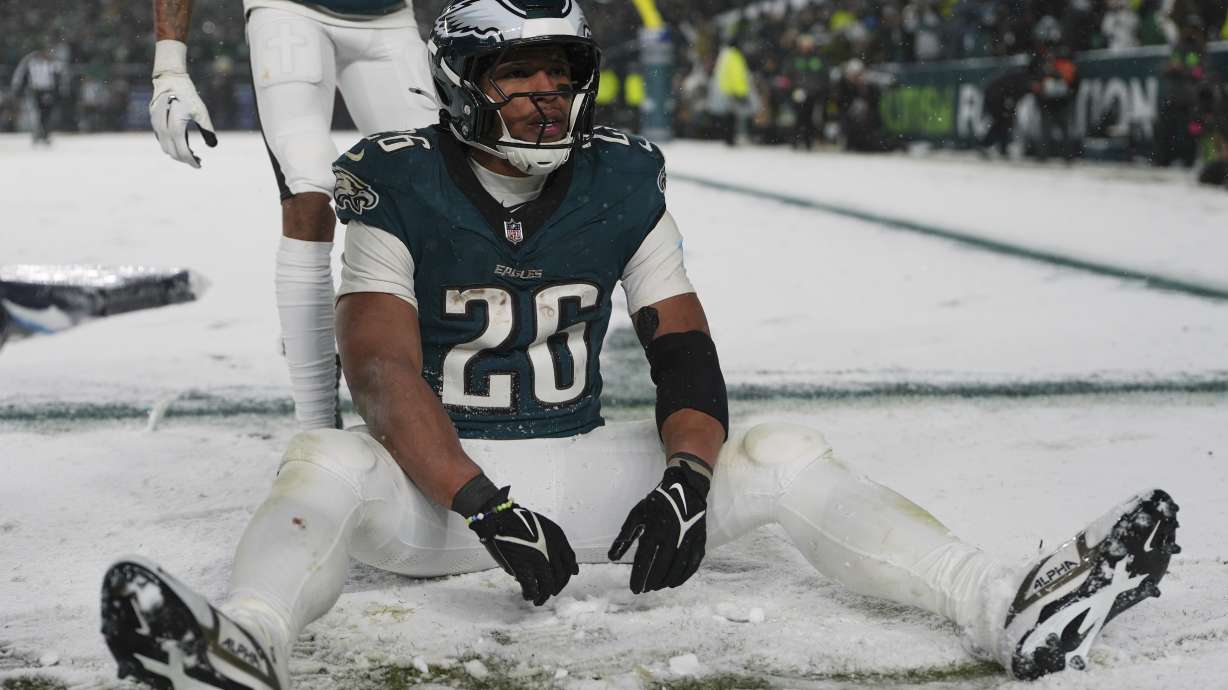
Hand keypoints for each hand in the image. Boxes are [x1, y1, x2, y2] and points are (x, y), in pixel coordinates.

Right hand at [150, 41, 216, 167]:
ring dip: (177, 153)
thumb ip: (208, 130)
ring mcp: (156, 125)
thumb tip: (213, 145)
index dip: (191, 162)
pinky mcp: (154, 122)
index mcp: (175, 127)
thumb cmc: (188, 96)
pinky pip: (161, 140)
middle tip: (198, 160)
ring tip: (192, 153)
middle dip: (185, 159)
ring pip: (165, 147)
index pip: (182, 152)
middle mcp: (163, 128)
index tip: (199, 165)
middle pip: (172, 152)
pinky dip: (171, 145)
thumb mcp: (201, 112)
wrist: (170, 80)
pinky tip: (182, 143)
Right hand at [467, 487, 577, 605]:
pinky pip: (531, 589)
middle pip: (560, 578)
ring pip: (547, 587)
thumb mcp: (545, 527)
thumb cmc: (518, 520)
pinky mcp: (523, 568)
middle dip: (555, 588)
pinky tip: (528, 596)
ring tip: (538, 601)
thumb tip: (573, 571)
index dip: (566, 576)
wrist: (498, 517)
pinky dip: (531, 595)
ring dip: (543, 596)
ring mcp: (538, 561)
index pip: (570, 563)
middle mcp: (552, 551)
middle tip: (549, 593)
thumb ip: (558, 546)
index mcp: (558, 539)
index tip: (560, 582)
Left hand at [608, 454, 710, 592]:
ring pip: (677, 566)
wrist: (684, 490)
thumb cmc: (657, 503)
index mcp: (654, 529)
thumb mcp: (636, 515)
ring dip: (666, 580)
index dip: (639, 576)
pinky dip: (683, 576)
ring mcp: (687, 539)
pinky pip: (693, 563)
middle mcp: (671, 536)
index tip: (634, 589)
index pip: (645, 559)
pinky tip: (674, 582)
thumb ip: (624, 536)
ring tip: (656, 587)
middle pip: (661, 565)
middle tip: (645, 590)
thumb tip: (612, 557)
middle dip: (652, 581)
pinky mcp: (699, 541)